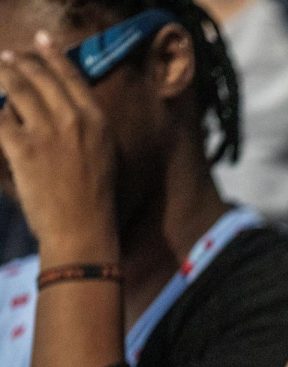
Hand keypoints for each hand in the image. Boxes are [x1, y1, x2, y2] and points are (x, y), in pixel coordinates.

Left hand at [0, 32, 118, 266]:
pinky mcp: (21, 148)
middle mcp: (73, 120)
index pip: (72, 77)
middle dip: (21, 62)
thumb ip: (86, 129)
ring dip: (4, 77)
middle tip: (9, 57)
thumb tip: (63, 110)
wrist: (82, 229)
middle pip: (41, 78)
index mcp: (97, 121)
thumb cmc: (96, 199)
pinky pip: (1, 119)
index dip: (54, 56)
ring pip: (17, 91)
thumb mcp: (104, 155)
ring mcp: (46, 133)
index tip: (43, 42)